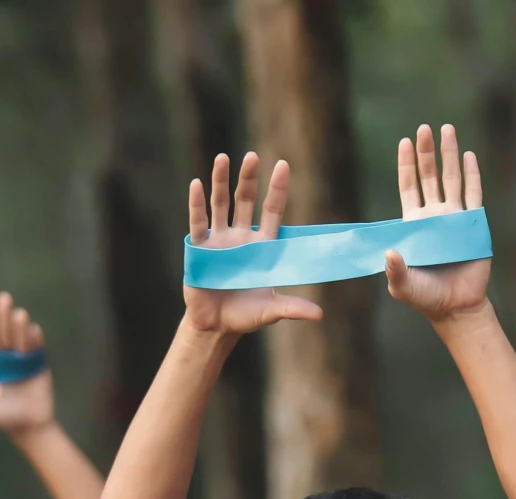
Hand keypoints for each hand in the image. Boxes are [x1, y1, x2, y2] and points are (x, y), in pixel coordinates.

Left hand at [0, 291, 56, 433]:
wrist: (29, 428)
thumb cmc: (3, 419)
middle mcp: (8, 357)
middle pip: (5, 332)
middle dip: (4, 315)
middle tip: (3, 297)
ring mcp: (24, 360)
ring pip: (21, 338)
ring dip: (20, 325)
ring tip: (19, 313)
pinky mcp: (39, 365)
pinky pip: (37, 349)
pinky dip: (36, 340)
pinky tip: (34, 331)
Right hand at [182, 152, 323, 335]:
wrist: (216, 326)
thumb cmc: (245, 315)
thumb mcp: (270, 310)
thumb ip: (292, 307)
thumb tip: (319, 315)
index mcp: (262, 246)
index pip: (272, 211)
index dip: (277, 189)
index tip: (283, 164)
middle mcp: (241, 237)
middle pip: (246, 200)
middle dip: (248, 178)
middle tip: (252, 156)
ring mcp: (219, 240)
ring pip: (220, 204)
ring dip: (221, 181)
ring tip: (223, 157)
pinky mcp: (200, 249)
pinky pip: (198, 222)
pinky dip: (196, 203)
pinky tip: (197, 184)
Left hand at [385, 125, 488, 321]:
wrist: (455, 307)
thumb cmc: (425, 297)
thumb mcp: (402, 285)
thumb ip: (394, 270)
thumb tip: (389, 253)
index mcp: (414, 224)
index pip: (409, 187)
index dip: (406, 165)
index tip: (405, 141)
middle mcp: (434, 216)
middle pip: (429, 176)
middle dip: (426, 152)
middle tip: (424, 128)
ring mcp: (454, 219)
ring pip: (452, 179)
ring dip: (449, 155)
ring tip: (447, 129)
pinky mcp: (473, 226)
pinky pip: (474, 195)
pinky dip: (472, 174)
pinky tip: (468, 155)